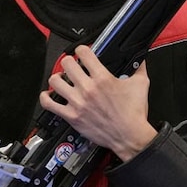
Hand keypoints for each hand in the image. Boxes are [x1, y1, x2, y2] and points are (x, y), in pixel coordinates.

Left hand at [39, 45, 156, 160]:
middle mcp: (87, 89)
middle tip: (72, 66)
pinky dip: (45, 98)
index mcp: (102, 78)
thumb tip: (139, 59)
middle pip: (67, 64)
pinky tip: (48, 94)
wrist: (130, 136)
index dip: (82, 49)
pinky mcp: (72, 116)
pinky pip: (49, 104)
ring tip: (61, 79)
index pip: (83, 53)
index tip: (82, 52)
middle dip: (69, 62)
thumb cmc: (133, 114)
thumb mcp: (141, 85)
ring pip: (55, 81)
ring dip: (57, 78)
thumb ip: (139, 67)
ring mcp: (78, 102)